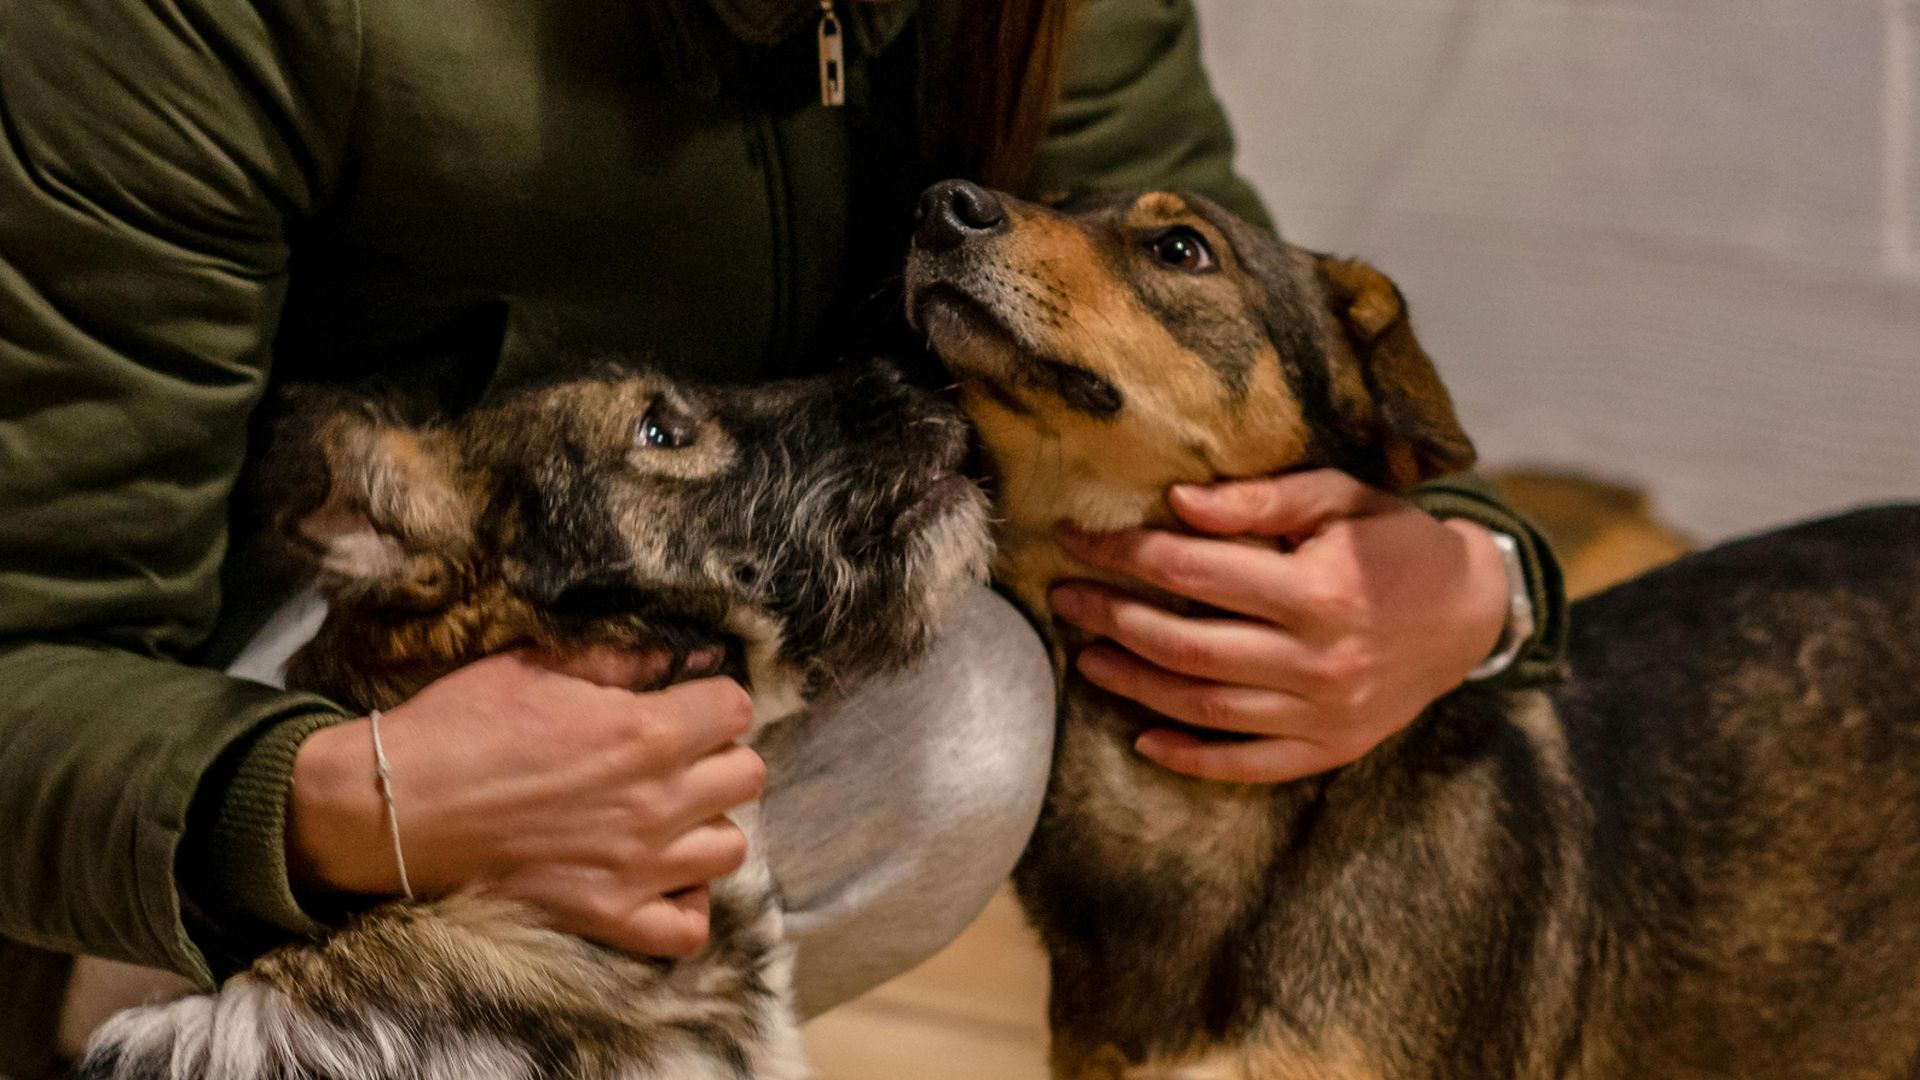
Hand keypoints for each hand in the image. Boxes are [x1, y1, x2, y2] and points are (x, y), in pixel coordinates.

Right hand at [288, 649, 764, 956]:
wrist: (393, 807)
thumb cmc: (459, 725)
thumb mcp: (536, 664)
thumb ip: (618, 658)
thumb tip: (676, 652)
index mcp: (643, 731)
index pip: (736, 709)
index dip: (713, 702)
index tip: (687, 706)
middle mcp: (655, 800)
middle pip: (748, 776)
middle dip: (719, 758)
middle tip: (678, 759)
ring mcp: (637, 866)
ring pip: (731, 849)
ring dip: (707, 828)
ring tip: (669, 817)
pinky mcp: (608, 917)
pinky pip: (688, 929)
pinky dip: (685, 906)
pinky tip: (659, 879)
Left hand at [1049, 469, 1509, 783]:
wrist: (1472, 613)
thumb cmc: (1395, 542)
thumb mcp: (1340, 497)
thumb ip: (1260, 500)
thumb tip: (1175, 503)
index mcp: (1319, 588)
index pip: (1193, 571)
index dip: (1124, 553)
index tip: (1077, 539)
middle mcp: (1319, 658)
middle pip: (1186, 643)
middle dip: (1112, 617)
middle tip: (1063, 599)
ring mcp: (1325, 713)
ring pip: (1205, 707)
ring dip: (1134, 685)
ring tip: (1085, 657)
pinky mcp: (1332, 748)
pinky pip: (1248, 764)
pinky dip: (1192, 757)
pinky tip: (1144, 739)